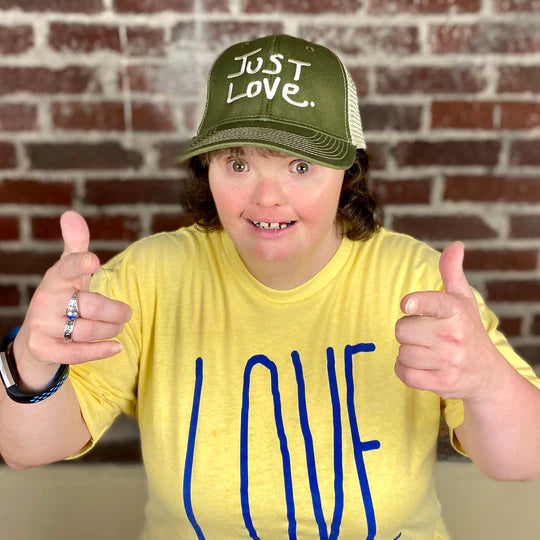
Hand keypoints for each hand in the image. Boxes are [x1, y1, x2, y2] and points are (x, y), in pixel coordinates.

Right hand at [14, 211, 131, 374]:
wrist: (37, 336)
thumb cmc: (63, 297)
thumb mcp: (69, 271)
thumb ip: (76, 245)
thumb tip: (71, 214)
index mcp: (56, 278)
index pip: (67, 267)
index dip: (79, 264)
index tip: (93, 261)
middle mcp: (46, 300)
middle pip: (91, 305)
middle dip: (116, 311)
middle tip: (127, 313)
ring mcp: (43, 325)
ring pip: (89, 329)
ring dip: (112, 329)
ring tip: (120, 326)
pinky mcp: (44, 349)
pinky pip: (78, 353)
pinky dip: (101, 350)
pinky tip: (116, 347)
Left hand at [394, 242, 499, 399]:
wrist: (486, 374)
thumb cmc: (467, 330)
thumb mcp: (462, 300)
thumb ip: (452, 272)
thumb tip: (455, 246)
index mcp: (456, 311)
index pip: (434, 304)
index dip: (417, 304)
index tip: (406, 305)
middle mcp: (454, 336)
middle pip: (402, 329)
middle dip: (407, 331)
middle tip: (424, 334)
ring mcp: (449, 362)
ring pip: (402, 352)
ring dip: (407, 351)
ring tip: (426, 350)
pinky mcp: (441, 383)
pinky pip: (404, 373)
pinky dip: (404, 370)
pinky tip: (419, 365)